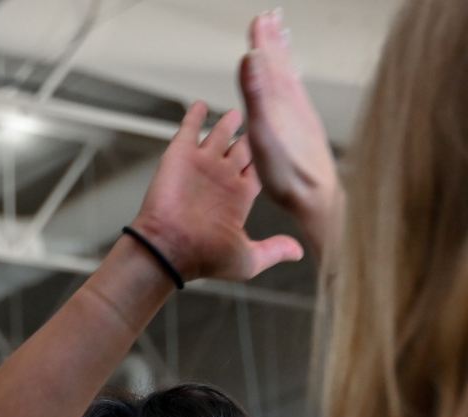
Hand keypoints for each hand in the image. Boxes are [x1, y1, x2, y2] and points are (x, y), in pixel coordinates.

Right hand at [128, 102, 301, 283]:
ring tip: (237, 112)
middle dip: (251, 138)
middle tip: (260, 122)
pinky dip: (194, 116)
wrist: (169, 248)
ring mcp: (202, 165)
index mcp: (239, 197)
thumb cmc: (205, 257)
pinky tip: (200, 105)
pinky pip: (189, 129)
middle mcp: (222, 178)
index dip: (269, 160)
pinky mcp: (181, 155)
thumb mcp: (248, 259)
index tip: (280, 148)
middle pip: (241, 150)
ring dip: (227, 124)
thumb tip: (299, 252)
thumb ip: (274, 250)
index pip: (258, 171)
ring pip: (219, 137)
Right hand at [238, 10, 340, 247]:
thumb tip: (253, 56)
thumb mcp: (265, 133)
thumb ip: (257, 94)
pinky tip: (292, 87)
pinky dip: (291, 83)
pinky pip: (295, 97)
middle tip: (271, 17)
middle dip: (274, 40)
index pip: (270, 61)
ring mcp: (301, 117)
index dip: (263, 38)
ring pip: (290, 77)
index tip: (260, 17)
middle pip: (282, 64)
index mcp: (282, 101)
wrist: (319, 201)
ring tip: (282, 40)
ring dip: (284, 57)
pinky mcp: (304, 131)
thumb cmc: (291, 175)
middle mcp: (294, 105)